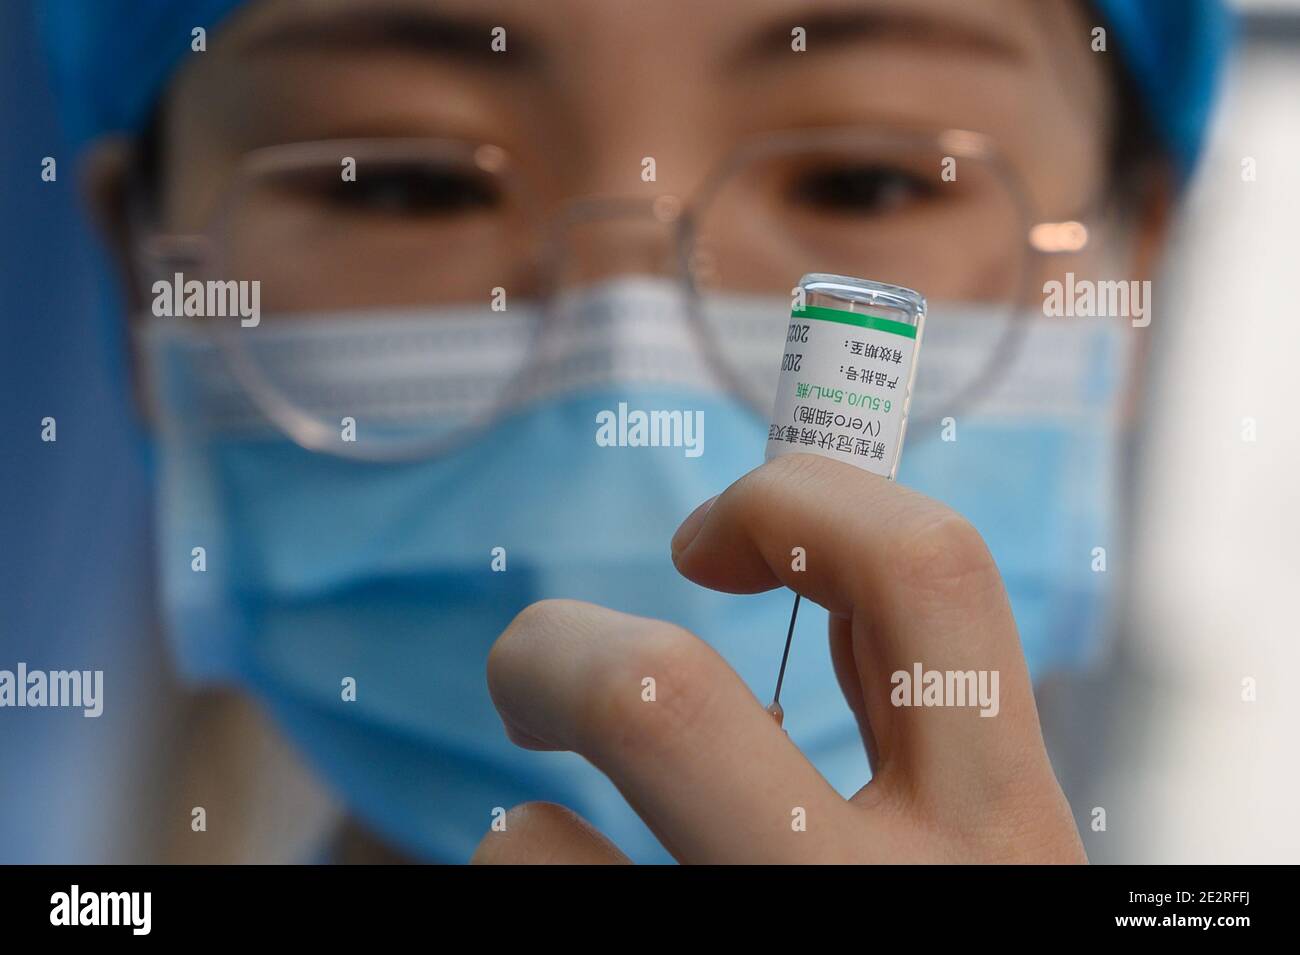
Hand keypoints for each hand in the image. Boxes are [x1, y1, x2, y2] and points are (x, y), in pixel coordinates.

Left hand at [473, 453, 1085, 863]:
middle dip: (563, 646)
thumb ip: (912, 701)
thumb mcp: (975, 834)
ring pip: (532, 840)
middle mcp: (886, 902)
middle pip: (658, 697)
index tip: (704, 542)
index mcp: (1002, 829)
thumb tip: (803, 547)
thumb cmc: (926, 917)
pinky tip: (562, 876)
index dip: (796, 498)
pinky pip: (519, 882)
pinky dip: (518, 860)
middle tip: (538, 663)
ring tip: (555, 830)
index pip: (932, 571)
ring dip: (529, 814)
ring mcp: (754, 952)